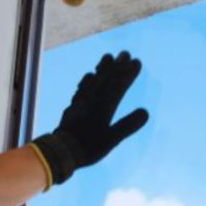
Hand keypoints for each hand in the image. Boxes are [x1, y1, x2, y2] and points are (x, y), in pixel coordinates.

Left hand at [30, 51, 148, 186]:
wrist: (60, 151)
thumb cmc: (88, 147)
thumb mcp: (111, 140)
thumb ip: (127, 125)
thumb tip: (145, 112)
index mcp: (103, 106)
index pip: (118, 85)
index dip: (128, 73)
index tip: (137, 62)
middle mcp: (92, 99)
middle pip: (106, 78)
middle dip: (117, 65)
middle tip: (125, 53)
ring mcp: (81, 102)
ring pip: (93, 80)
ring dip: (102, 68)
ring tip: (108, 56)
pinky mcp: (73, 106)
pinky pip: (82, 88)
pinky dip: (88, 79)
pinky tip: (89, 76)